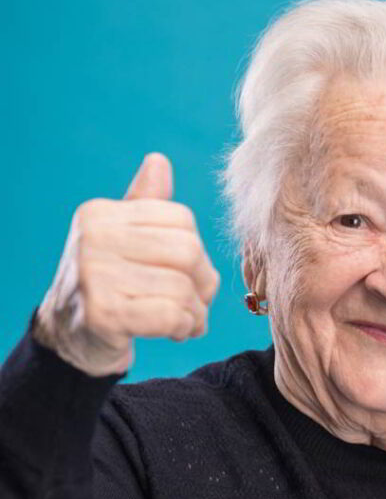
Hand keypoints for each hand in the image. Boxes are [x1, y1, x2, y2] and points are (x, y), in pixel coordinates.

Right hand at [33, 153, 220, 376]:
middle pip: (188, 250)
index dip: (198, 251)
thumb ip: (144, 205)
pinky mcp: (103, 314)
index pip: (181, 218)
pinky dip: (183, 327)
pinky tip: (175, 332)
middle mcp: (94, 238)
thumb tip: (159, 162)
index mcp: (102, 214)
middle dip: (203, 283)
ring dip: (195, 312)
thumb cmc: (107, 285)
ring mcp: (95, 275)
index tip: (191, 275)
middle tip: (196, 303)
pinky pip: (169, 315)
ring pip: (182, 287)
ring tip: (185, 322)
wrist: (69, 337)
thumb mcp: (122, 240)